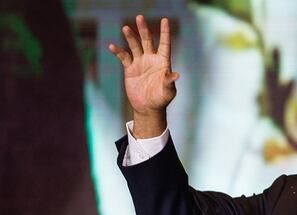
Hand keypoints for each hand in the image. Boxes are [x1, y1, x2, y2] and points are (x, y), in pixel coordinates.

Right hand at [107, 15, 178, 136]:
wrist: (148, 108)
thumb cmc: (161, 99)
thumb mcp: (168, 91)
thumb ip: (170, 81)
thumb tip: (176, 74)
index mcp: (163, 62)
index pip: (165, 44)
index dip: (165, 32)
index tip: (164, 20)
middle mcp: (151, 59)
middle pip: (147, 41)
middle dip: (144, 30)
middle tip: (140, 17)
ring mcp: (140, 63)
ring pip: (135, 46)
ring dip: (130, 37)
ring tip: (126, 28)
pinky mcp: (130, 68)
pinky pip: (123, 57)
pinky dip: (118, 51)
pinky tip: (112, 46)